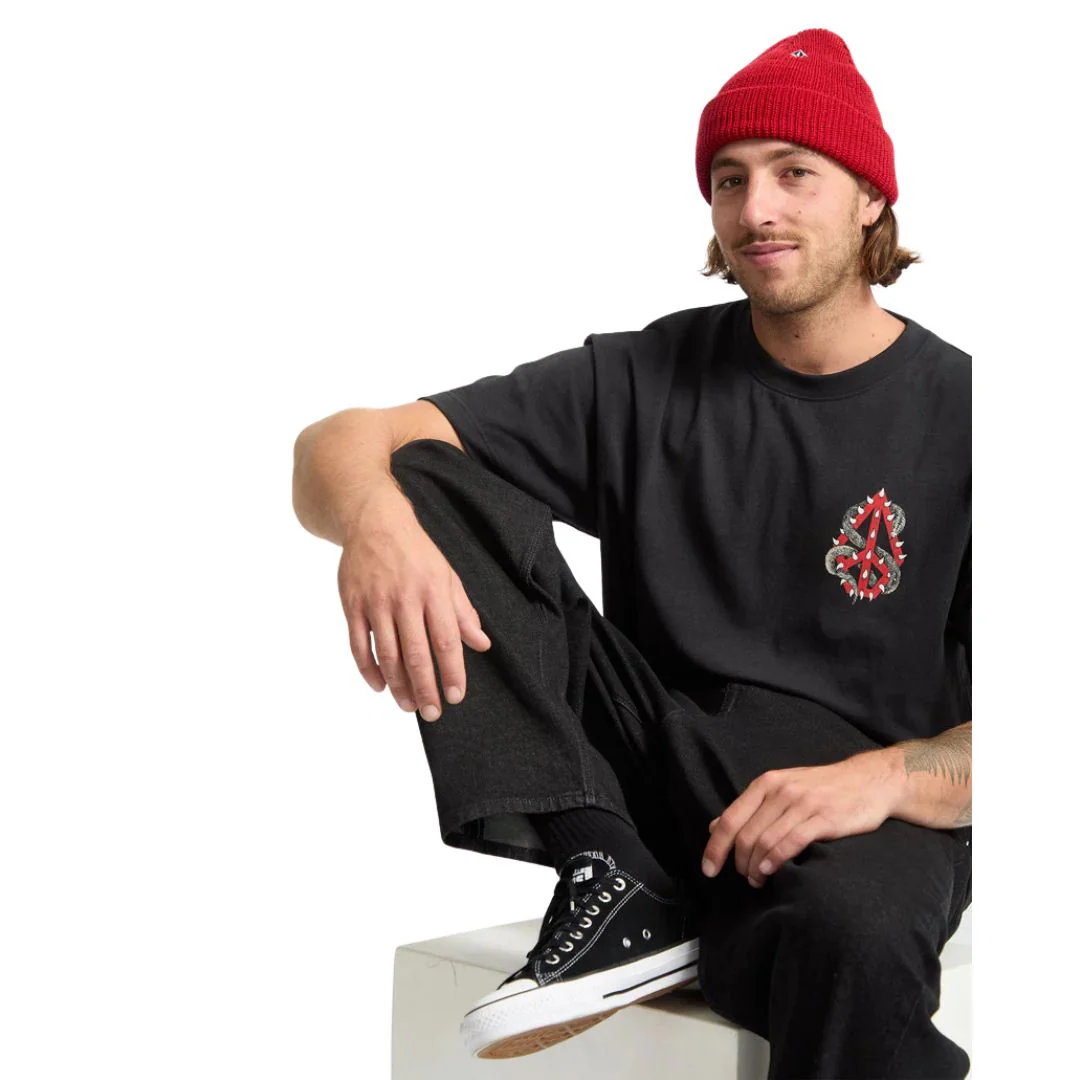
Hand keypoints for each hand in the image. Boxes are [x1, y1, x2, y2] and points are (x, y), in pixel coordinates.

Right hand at [338, 488, 491, 719]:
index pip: (445, 640)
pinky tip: (379, 686)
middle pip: (416, 653)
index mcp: (433, 591)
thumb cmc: (416, 552)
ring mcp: (375, 602)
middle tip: (432, 713)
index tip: (455, 696)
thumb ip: (463, 613)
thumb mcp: (447, 576)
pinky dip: (368, 669)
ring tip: (408, 705)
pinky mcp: (352, 604)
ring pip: (387, 654)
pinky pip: (359, 644)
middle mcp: (404, 598)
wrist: (374, 521)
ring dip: (398, 685)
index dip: (451, 672)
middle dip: (425, 687)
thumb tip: (482, 644)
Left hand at [700, 751, 898, 886]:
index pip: (730, 819)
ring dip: (755, 867)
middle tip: (744, 878)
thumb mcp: (781, 789)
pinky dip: (776, 860)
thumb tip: (714, 826)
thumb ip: (750, 808)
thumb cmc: (822, 788)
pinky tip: (770, 871)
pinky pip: (791, 842)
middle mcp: (780, 791)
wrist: (869, 781)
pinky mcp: (824, 818)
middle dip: (738, 862)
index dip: (714, 847)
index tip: (708, 870)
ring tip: (757, 880)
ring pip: (765, 840)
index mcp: (766, 783)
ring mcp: (802, 804)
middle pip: (745, 834)